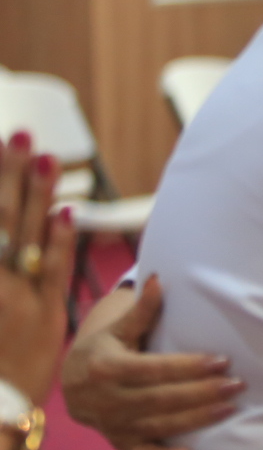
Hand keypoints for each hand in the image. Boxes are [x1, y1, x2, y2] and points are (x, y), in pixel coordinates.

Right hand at [0, 132, 77, 402]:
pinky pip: (52, 271)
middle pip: (1, 217)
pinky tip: (69, 211)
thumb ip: (0, 268)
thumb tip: (8, 242)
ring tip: (46, 155)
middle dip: (9, 173)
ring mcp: (13, 296)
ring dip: (37, 193)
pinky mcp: (43, 316)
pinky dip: (60, 240)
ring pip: (26, 236)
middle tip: (21, 133)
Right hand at [61, 278, 242, 449]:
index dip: (190, 367)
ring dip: (196, 419)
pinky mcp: (118, 442)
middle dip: (202, 393)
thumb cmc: (105, 348)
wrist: (73, 382)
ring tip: (230, 408)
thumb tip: (159, 279)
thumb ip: (142, 310)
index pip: (156, 369)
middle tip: (237, 385)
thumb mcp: (118, 329)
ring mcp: (112, 425)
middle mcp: (107, 400)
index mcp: (107, 368)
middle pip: (162, 399)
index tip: (223, 361)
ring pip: (159, 425)